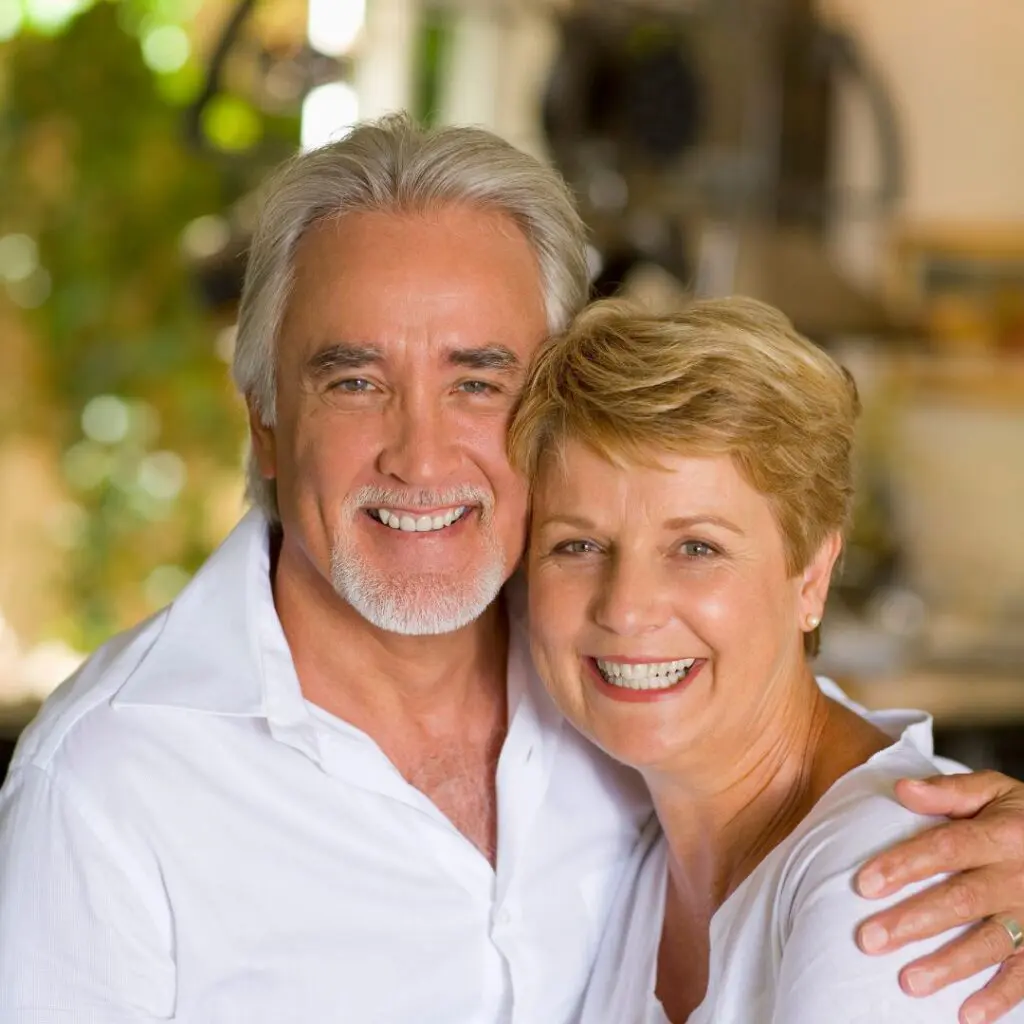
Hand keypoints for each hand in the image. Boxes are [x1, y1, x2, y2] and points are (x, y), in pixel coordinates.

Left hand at [853, 771, 1023, 1023]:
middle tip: (869, 940)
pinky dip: (999, 996)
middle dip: (913, 921)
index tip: (863, 884)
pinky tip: (967, 1014)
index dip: (904, 864)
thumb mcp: (993, 791)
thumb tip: (901, 789)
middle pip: (960, 900)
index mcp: (1001, 834)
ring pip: (989, 942)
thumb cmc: (1020, 816)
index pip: (945, 848)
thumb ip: (949, 792)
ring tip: (908, 982)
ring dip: (949, 965)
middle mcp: (1018, 876)